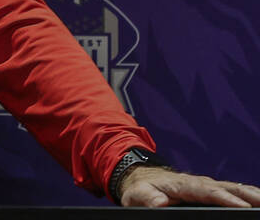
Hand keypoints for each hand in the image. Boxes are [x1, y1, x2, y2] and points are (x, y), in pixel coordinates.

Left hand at [119, 165, 259, 206]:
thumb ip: (148, 198)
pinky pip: (233, 191)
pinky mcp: (211, 190)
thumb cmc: (141, 188)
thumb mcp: (138, 194)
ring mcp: (207, 185)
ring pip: (234, 189)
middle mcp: (199, 183)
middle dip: (247, 196)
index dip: (225, 198)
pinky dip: (248, 195)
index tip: (241, 206)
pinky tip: (258, 202)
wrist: (142, 178)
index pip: (207, 191)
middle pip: (227, 188)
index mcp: (183, 184)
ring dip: (252, 195)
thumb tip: (160, 203)